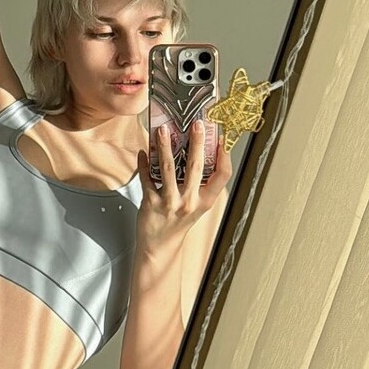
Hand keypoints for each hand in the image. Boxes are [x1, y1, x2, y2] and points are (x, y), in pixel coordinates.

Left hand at [135, 120, 232, 253]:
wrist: (160, 245)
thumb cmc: (179, 221)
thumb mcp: (197, 205)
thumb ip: (200, 183)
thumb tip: (198, 151)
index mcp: (205, 200)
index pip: (223, 175)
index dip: (224, 155)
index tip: (221, 137)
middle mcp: (190, 202)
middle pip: (196, 166)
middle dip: (196, 142)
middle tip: (196, 123)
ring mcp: (170, 203)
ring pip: (168, 169)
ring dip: (165, 147)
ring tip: (163, 130)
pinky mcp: (151, 203)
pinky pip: (146, 179)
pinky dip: (144, 163)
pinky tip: (144, 152)